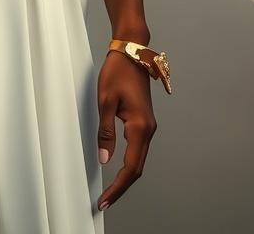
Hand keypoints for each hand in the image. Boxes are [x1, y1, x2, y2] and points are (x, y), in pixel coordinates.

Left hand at [96, 49, 156, 210]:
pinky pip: (138, 149)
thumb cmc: (117, 72)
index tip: (105, 201)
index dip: (118, 187)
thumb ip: (105, 132)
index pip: (130, 167)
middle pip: (137, 168)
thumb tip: (104, 159)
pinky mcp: (144, 121)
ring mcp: (148, 125)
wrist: (131, 51)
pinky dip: (129, 163)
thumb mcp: (105, 101)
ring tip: (109, 191)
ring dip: (125, 176)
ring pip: (139, 160)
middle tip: (105, 202)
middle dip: (121, 187)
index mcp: (140, 127)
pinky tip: (118, 168)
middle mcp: (148, 129)